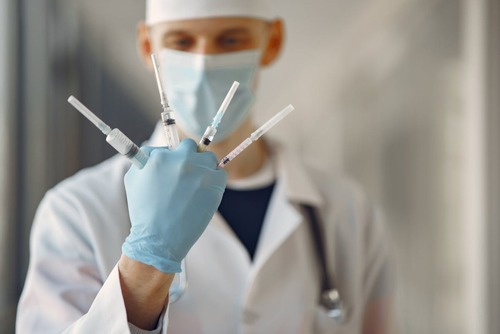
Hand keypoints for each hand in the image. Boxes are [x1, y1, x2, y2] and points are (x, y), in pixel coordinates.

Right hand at [122, 139, 226, 272]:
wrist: (159, 239)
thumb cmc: (144, 212)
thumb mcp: (133, 180)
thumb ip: (144, 159)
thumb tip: (157, 150)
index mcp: (160, 156)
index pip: (171, 146)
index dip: (173, 158)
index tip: (173, 170)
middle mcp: (181, 159)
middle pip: (192, 147)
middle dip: (189, 158)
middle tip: (187, 177)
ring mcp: (200, 170)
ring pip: (209, 158)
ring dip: (205, 168)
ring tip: (197, 187)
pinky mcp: (215, 183)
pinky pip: (221, 173)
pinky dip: (216, 181)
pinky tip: (206, 193)